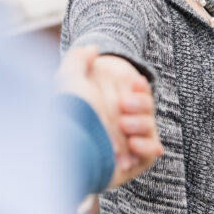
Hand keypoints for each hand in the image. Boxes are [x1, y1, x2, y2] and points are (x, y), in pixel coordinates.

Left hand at [57, 48, 163, 188]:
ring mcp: (124, 146)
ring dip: (143, 124)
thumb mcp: (68, 77)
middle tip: (123, 104)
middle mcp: (117, 126)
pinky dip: (147, 146)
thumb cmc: (66, 111)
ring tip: (123, 125)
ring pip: (150, 130)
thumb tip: (92, 48)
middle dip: (142, 104)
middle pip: (147, 111)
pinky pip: (150, 155)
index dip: (140, 89)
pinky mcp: (128, 165)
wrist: (62, 145)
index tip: (133, 83)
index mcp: (110, 107)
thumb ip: (78, 57)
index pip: (136, 95)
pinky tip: (132, 142)